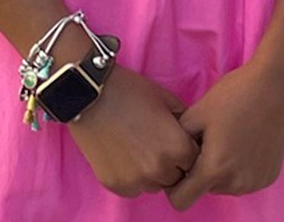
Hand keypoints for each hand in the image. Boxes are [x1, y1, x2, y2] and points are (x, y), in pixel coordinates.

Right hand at [63, 66, 201, 200]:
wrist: (89, 97)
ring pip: (154, 185)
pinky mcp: (114, 184)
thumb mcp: (168, 100)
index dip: (187, 149)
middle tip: (157, 145)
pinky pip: (133, 189)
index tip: (177, 140)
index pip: (195, 161)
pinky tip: (125, 157)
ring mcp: (135, 180)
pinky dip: (132, 178)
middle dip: (172, 164)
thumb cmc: (131, 93)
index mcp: (178, 148)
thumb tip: (193, 135)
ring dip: (152, 173)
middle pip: (176, 176)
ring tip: (140, 150)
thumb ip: (185, 123)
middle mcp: (159, 169)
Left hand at [170, 62, 283, 205]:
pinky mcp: (270, 176)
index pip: (181, 200)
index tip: (182, 164)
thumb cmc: (233, 96)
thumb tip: (169, 159)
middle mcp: (237, 183)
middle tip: (210, 142)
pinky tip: (246, 143)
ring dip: (221, 171)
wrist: (277, 85)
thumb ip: (175, 144)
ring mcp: (256, 181)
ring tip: (229, 140)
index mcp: (214, 169)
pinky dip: (240, 168)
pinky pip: (244, 180)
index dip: (174, 185)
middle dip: (202, 172)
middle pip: (205, 190)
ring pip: (225, 186)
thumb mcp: (195, 115)